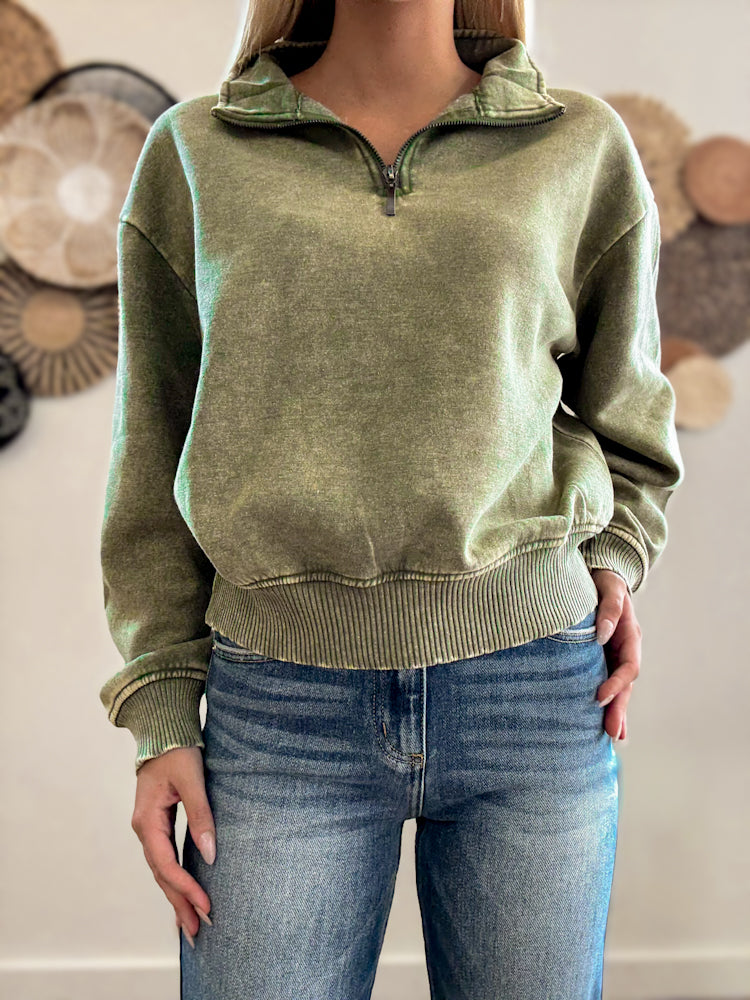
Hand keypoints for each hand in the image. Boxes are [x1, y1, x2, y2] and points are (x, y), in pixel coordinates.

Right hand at [131, 746, 215, 948]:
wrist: (163, 730)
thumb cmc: (177, 751)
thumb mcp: (192, 780)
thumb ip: (201, 815)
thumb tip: (210, 853)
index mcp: (148, 821)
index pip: (166, 865)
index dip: (186, 887)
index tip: (206, 905)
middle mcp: (145, 830)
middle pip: (162, 875)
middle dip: (180, 903)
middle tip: (198, 931)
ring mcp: (149, 829)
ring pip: (162, 870)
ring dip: (177, 896)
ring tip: (191, 923)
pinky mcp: (158, 826)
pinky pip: (165, 859)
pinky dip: (175, 880)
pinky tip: (183, 894)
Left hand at [590, 568, 640, 742]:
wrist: (599, 575)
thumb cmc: (603, 580)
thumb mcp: (608, 588)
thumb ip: (608, 608)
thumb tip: (603, 633)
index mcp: (630, 636)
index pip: (628, 666)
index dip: (616, 683)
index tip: (599, 697)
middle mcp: (624, 650)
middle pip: (625, 685)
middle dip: (619, 709)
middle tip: (612, 733)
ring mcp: (613, 656)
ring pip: (617, 689)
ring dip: (615, 712)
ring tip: (612, 737)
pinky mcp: (600, 658)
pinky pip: (605, 683)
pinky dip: (606, 703)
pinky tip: (602, 723)